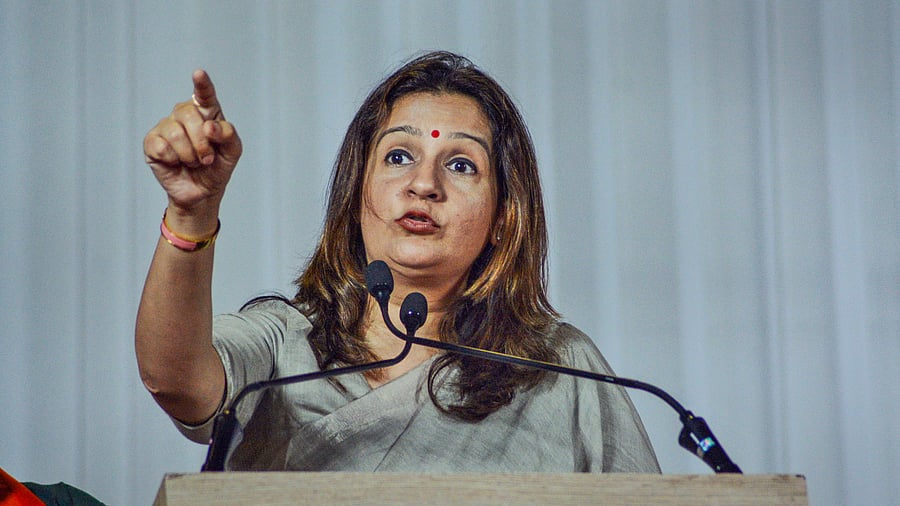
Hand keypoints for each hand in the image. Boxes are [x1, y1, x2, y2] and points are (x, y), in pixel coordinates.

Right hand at [144, 70, 241, 212]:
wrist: (203, 192)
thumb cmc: (217, 167)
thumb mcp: (232, 152)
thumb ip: (228, 135)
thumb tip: (210, 126)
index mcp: (206, 112)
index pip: (204, 95)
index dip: (202, 84)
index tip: (199, 74)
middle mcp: (184, 115)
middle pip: (189, 114)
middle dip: (202, 141)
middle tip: (207, 158)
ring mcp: (166, 127)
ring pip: (175, 132)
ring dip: (189, 154)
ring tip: (194, 163)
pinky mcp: (152, 143)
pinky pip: (161, 146)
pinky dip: (173, 159)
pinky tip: (176, 163)